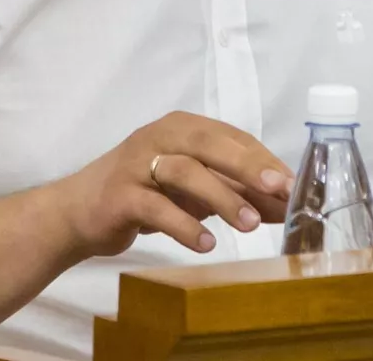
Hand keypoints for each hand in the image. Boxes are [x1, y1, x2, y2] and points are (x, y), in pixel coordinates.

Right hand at [55, 111, 293, 259]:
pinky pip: (155, 207)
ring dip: (221, 198)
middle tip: (279, 190)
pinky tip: (206, 243)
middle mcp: (159, 137)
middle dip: (247, 166)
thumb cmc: (145, 194)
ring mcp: (137, 164)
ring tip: (250, 225)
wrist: (78, 212)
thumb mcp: (194, 191)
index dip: (264, 160)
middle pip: (209, 144)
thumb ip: (235, 193)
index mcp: (182, 128)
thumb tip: (285, 206)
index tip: (293, 184)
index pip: (232, 138)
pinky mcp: (119, 195)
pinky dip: (183, 225)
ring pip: (184, 172)